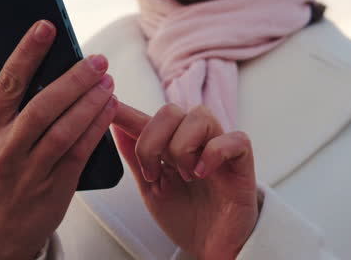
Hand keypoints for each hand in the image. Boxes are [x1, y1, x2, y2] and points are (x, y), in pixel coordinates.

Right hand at [0, 20, 117, 259]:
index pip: (7, 83)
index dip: (27, 53)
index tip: (46, 27)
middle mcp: (5, 150)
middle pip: (41, 106)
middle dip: (73, 79)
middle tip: (96, 58)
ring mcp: (31, 171)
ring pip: (65, 130)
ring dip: (90, 102)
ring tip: (107, 80)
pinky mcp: (56, 188)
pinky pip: (80, 152)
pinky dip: (96, 127)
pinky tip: (109, 108)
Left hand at [113, 103, 258, 259]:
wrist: (212, 248)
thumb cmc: (188, 218)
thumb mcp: (153, 190)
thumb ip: (137, 159)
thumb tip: (116, 129)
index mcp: (172, 145)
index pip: (147, 119)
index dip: (127, 111)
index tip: (108, 105)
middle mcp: (196, 140)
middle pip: (171, 111)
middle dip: (152, 141)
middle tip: (153, 173)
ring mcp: (220, 148)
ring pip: (200, 116)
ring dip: (184, 148)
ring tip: (186, 176)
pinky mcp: (242, 163)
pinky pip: (234, 139)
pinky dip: (214, 153)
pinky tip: (203, 173)